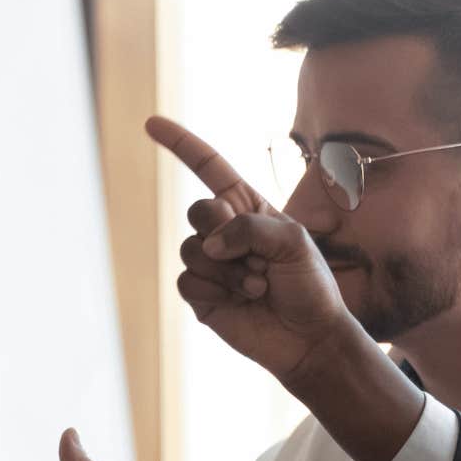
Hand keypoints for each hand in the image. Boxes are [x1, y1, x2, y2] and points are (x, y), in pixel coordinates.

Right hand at [147, 116, 362, 384]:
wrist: (307, 337)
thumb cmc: (310, 285)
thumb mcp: (295, 242)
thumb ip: (250, 228)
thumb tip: (209, 245)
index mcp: (248, 208)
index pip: (208, 168)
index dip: (181, 144)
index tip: (150, 123)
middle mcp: (225, 232)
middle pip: (197, 210)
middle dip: (223, 230)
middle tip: (255, 256)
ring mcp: (209, 263)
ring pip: (191, 249)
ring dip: (228, 270)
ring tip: (257, 285)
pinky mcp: (199, 294)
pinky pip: (186, 279)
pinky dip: (214, 289)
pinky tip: (240, 300)